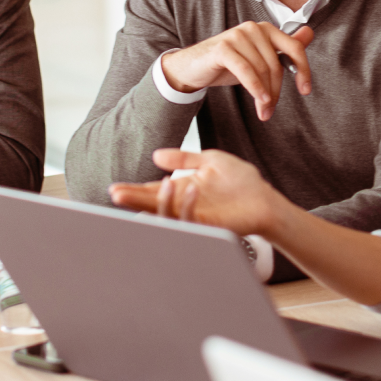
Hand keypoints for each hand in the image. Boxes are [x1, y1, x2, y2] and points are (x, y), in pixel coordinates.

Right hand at [109, 148, 289, 236]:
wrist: (265, 199)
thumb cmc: (240, 181)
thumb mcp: (210, 161)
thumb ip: (184, 158)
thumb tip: (156, 156)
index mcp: (182, 188)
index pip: (153, 190)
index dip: (135, 190)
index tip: (116, 188)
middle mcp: (184, 203)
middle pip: (153, 204)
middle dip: (134, 200)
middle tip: (115, 194)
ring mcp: (195, 215)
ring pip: (167, 213)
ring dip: (157, 201)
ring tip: (149, 187)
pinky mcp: (209, 224)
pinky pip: (191, 217)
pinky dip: (187, 203)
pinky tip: (187, 187)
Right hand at [161, 22, 314, 120]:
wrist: (192, 67)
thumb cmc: (227, 64)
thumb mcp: (258, 58)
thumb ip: (283, 48)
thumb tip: (310, 33)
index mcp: (266, 29)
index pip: (295, 48)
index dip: (304, 70)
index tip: (305, 91)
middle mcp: (253, 28)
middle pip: (276, 65)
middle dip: (276, 92)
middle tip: (270, 111)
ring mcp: (237, 35)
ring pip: (262, 70)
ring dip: (265, 96)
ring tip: (263, 112)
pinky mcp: (223, 47)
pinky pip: (246, 71)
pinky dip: (255, 88)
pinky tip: (259, 101)